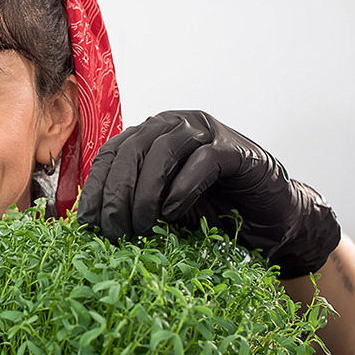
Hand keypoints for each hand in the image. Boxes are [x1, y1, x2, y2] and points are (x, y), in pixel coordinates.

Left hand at [76, 110, 339, 277]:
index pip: (111, 153)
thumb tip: (89, 223)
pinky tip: (171, 214)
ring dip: (145, 192)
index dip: (95, 188)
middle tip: (113, 230)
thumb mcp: (161, 208)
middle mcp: (175, 124)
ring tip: (140, 226)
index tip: (86, 223)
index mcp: (151, 135)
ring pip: (163, 151)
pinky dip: (181, 188)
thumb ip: (131, 204)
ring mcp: (207, 131)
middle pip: (132, 150)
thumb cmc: (211, 213)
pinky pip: (202, 161)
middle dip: (117, 193)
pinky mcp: (235, 149)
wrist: (268, 221)